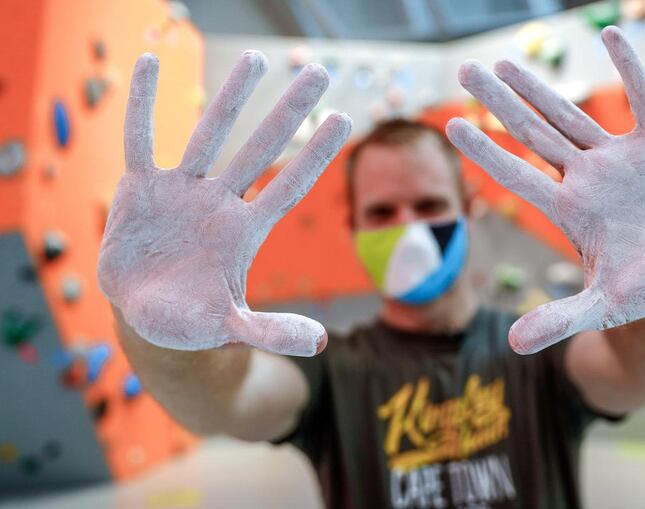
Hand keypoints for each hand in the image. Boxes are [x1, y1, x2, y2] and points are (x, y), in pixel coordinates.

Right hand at [98, 52, 350, 355]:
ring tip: (255, 57)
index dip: (314, 154)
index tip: (342, 119)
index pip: (288, 186)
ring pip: (209, 134)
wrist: (147, 316)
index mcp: (244, 232)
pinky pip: (139, 139)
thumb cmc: (194, 322)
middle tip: (318, 70)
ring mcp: (181, 190)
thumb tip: (320, 343)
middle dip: (287, 110)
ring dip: (230, 96)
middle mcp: (219, 202)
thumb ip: (271, 330)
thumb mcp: (231, 329)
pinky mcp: (140, 188)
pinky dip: (141, 105)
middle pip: (259, 148)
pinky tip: (148, 63)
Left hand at [447, 26, 644, 353]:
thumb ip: (561, 318)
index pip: (516, 175)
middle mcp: (585, 177)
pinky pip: (642, 99)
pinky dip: (629, 69)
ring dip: (539, 87)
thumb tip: (516, 346)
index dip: (484, 152)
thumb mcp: (602, 306)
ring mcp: (618, 159)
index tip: (449, 127)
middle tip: (464, 72)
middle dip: (497, 103)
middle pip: (531, 133)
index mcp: (569, 210)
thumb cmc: (643, 289)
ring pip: (571, 114)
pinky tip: (607, 36)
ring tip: (504, 61)